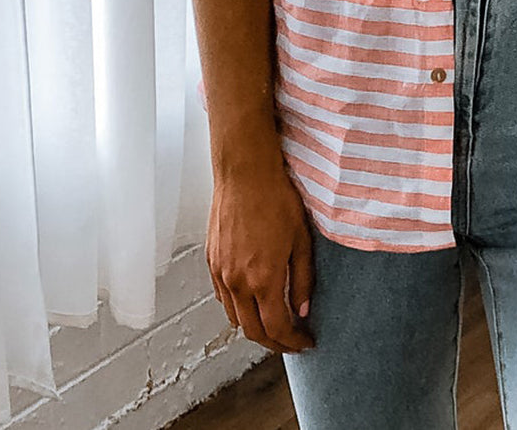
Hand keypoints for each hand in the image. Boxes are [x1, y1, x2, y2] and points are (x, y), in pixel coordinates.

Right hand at [206, 135, 316, 354]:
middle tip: (291, 341)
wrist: (245, 172)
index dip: (293, 342)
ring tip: (273, 322)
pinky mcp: (211, 261)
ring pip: (234, 317)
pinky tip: (252, 299)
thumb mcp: (301, 239)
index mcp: (262, 279)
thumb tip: (303, 309)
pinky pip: (222, 297)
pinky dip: (237, 307)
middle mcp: (237, 281)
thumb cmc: (275, 198)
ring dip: (254, 326)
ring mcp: (220, 272)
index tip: (306, 342)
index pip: (276, 328)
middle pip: (252, 332)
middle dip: (274, 343)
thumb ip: (302, 279)